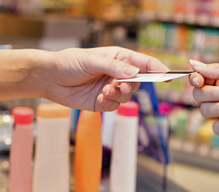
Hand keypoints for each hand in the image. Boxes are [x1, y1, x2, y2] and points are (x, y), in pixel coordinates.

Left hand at [45, 47, 168, 111]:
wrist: (50, 78)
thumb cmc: (70, 62)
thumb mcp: (92, 60)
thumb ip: (114, 68)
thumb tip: (134, 74)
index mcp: (119, 58)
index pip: (144, 64)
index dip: (158, 70)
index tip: (168, 76)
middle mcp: (118, 74)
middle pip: (138, 83)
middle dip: (130, 86)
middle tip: (118, 86)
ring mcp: (111, 89)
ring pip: (127, 96)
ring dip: (118, 95)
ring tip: (104, 91)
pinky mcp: (103, 102)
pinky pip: (115, 107)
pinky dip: (109, 104)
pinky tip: (99, 98)